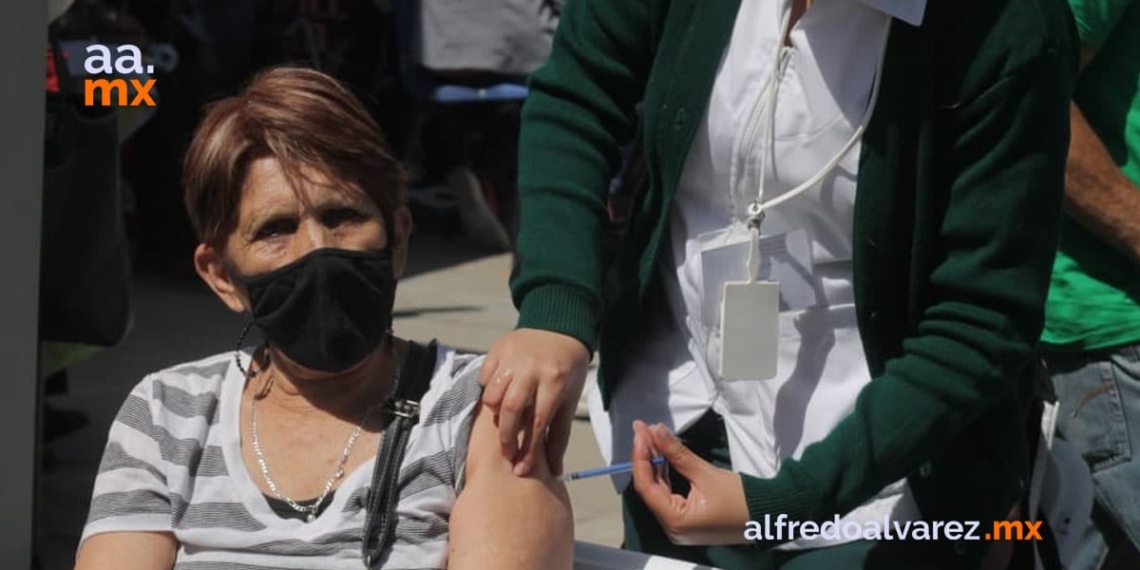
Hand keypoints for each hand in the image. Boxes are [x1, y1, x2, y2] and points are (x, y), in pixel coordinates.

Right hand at [479, 328, 589, 475]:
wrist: (559, 328)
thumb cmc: (566, 370)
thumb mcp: (569, 399)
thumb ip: (559, 435)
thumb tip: (555, 470)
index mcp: (555, 381)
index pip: (538, 422)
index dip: (529, 449)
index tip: (521, 469)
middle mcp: (532, 368)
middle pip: (511, 409)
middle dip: (506, 437)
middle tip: (507, 453)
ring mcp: (513, 356)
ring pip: (492, 394)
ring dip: (495, 412)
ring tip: (504, 417)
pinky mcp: (498, 348)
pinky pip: (484, 377)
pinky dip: (488, 389)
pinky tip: (500, 392)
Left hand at [631, 420, 750, 545]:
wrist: (769, 515)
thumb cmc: (740, 498)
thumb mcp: (705, 473)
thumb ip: (677, 452)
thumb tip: (656, 430)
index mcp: (674, 521)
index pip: (646, 486)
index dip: (640, 456)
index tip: (640, 430)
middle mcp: (672, 528)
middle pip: (650, 488)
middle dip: (646, 456)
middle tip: (643, 429)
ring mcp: (679, 526)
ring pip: (658, 491)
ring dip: (654, 463)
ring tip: (651, 436)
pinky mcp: (687, 520)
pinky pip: (669, 496)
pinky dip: (665, 475)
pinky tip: (662, 454)